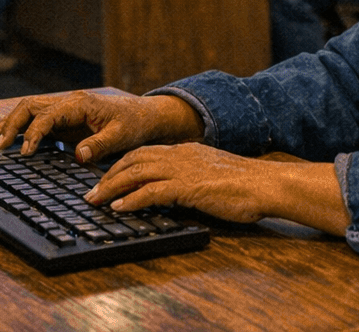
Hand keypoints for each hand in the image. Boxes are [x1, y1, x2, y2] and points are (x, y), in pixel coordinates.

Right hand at [0, 91, 203, 163]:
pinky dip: (20, 126)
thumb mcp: (121, 137)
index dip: (34, 133)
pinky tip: (8, 139)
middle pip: (30, 106)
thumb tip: (78, 154)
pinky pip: (37, 119)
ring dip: (10, 123)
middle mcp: (68, 102)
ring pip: (29, 109)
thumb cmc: (134, 124)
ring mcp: (64, 109)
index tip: (26, 153)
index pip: (47, 116)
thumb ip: (99, 145)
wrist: (145, 116)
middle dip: (11, 124)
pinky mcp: (64, 118)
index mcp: (80, 103)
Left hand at [87, 143, 349, 233]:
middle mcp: (181, 155)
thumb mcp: (212, 176)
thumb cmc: (246, 186)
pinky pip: (152, 190)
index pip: (145, 152)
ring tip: (96, 201)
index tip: (106, 177)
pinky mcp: (189, 186)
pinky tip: (120, 208)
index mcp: (186, 151)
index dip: (122, 164)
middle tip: (91, 192)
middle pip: (134, 159)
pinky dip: (132, 199)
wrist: (267, 184)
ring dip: (112, 187)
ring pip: (137, 172)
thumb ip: (191, 179)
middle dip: (109, 175)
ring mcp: (184, 169)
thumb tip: (175, 192)